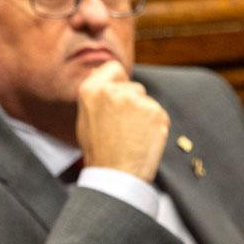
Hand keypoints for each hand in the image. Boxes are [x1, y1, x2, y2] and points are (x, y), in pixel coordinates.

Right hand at [75, 60, 169, 182]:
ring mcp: (136, 100)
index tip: (118, 96)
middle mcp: (114, 90)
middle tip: (123, 127)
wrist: (116, 175)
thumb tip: (105, 78)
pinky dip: (155, 126)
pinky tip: (143, 140)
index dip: (118, 81)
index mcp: (91, 90)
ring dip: (144, 115)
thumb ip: (97, 96)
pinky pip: (158, 114)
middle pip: (133, 87)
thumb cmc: (99, 151)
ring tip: (132, 136)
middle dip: (132, 103)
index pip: (113, 68)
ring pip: (146, 101)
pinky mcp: (155, 112)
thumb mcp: (85, 119)